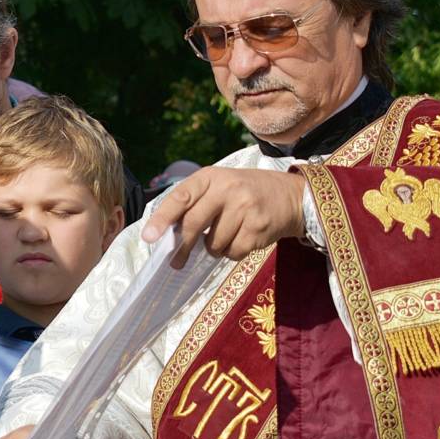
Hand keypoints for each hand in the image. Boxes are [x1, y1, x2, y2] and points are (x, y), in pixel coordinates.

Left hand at [141, 167, 306, 267]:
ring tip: (227, 235)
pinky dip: (232, 253)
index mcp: (211, 177)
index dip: (162, 219)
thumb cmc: (245, 193)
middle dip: (182, 247)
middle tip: (176, 262)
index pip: (180, 197)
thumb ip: (195, 203)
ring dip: (215, 248)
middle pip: (194, 225)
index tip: (149, 237)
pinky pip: (233, 253)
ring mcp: (245, 207)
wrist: (290, 196)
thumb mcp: (220, 186)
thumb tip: (166, 235)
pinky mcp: (259, 227)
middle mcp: (228, 189)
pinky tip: (241, 239)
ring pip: (214, 244)